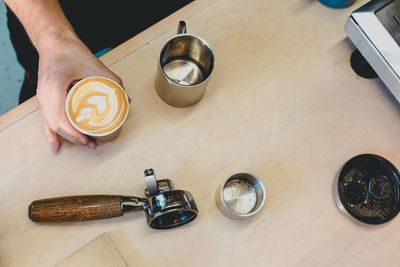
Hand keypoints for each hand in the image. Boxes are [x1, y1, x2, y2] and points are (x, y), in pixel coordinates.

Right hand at [36, 34, 125, 151]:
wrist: (53, 41)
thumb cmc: (70, 50)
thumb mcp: (95, 65)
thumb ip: (112, 82)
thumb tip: (126, 99)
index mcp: (54, 88)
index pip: (61, 119)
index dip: (74, 133)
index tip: (88, 139)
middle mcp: (44, 95)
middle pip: (56, 125)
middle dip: (74, 138)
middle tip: (91, 144)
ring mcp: (42, 98)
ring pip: (51, 125)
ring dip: (66, 137)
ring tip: (82, 144)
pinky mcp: (43, 98)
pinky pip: (45, 120)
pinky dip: (51, 134)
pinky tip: (56, 145)